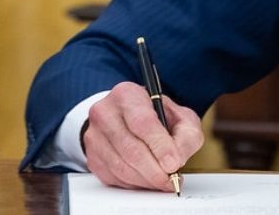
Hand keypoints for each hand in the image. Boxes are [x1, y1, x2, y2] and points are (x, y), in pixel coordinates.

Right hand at [82, 81, 204, 190]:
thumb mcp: (181, 118)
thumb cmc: (157, 117)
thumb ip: (186, 136)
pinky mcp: (92, 157)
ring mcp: (94, 136)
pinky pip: (113, 177)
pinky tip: (147, 180)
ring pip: (121, 166)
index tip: (174, 163)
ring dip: (146, 179)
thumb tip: (177, 159)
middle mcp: (105, 112)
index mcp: (127, 95)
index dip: (160, 146)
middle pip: (130, 148)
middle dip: (155, 170)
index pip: (142, 122)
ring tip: (164, 181)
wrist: (129, 119)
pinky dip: (134, 183)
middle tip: (172, 180)